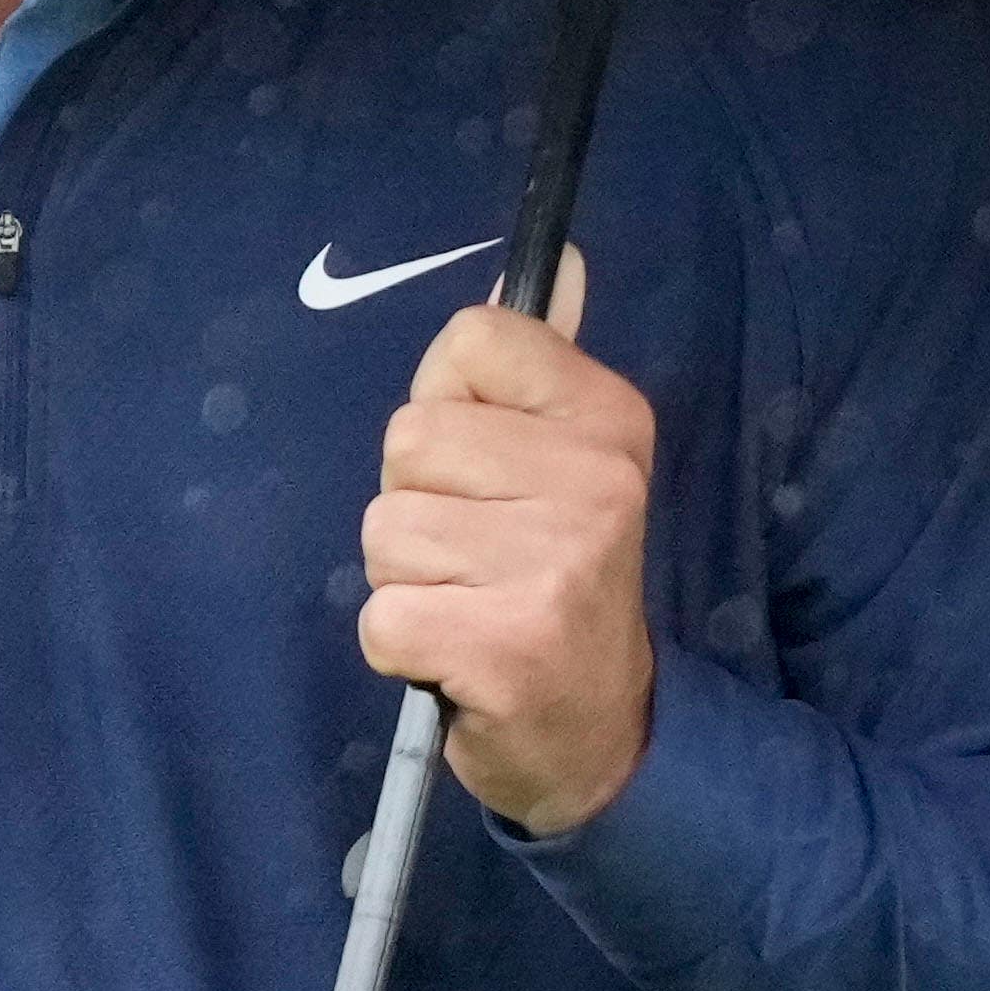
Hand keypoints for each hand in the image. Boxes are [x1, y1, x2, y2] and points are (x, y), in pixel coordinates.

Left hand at [354, 246, 656, 836]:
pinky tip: (458, 656)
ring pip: (386, 527)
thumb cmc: (556, 577)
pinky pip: (381, 615)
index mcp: (608, 418)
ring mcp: (554, 565)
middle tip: (477, 553)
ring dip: (408, 577)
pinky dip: (400, 644)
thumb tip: (563, 260)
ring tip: (470, 603)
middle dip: (418, 500)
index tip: (489, 464)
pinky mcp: (506, 647)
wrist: (601, 730)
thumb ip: (536, 367)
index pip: (469, 341)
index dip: (450, 403)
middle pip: (409, 437)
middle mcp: (594, 481)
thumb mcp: (566, 460)